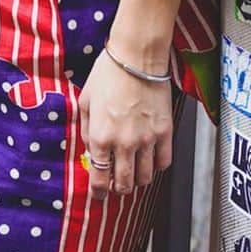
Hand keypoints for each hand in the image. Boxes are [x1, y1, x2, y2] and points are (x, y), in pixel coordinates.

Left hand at [78, 43, 173, 200]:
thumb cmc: (109, 73)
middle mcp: (123, 143)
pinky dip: (157, 166)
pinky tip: (151, 159)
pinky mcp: (165, 132)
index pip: (99, 180)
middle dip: (118, 189)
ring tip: (134, 171)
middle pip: (123, 184)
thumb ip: (85, 129)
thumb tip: (89, 149)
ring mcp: (146, 140)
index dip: (99, 193)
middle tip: (117, 184)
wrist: (137, 57)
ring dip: (138, 180)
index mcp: (100, 137)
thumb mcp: (86, 100)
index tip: (100, 194)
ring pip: (145, 178)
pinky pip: (164, 162)